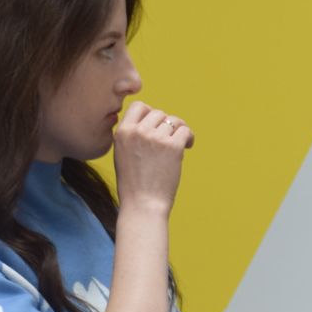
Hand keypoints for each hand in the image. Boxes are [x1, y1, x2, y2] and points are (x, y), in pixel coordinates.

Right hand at [111, 100, 192, 215]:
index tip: (155, 126)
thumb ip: (132, 136)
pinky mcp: (173, 146)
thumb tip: (151, 119)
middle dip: (165, 125)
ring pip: (173, 121)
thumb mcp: (122, 155)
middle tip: (169, 140)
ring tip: (179, 145)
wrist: (143, 204)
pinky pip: (185, 131)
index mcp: (122, 132)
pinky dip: (189, 137)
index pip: (138, 106)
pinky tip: (188, 146)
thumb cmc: (133, 184)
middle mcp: (138, 131)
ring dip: (178, 131)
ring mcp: (156, 138)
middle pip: (158, 113)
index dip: (149, 113)